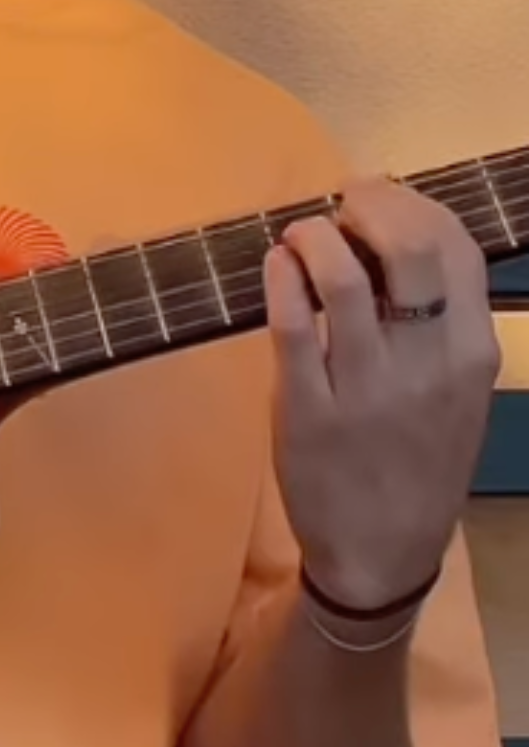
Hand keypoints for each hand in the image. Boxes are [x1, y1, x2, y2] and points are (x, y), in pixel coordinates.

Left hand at [266, 177, 500, 610]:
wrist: (382, 550)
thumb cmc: (416, 457)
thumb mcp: (453, 389)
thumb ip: (435, 321)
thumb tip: (394, 235)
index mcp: (471, 354)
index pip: (458, 249)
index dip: (412, 204)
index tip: (376, 196)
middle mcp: (429, 364)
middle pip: (409, 249)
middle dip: (367, 205)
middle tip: (337, 204)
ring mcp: (369, 387)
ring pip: (345, 278)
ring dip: (313, 236)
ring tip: (299, 234)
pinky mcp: (309, 408)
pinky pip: (292, 325)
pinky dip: (280, 278)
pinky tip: (275, 263)